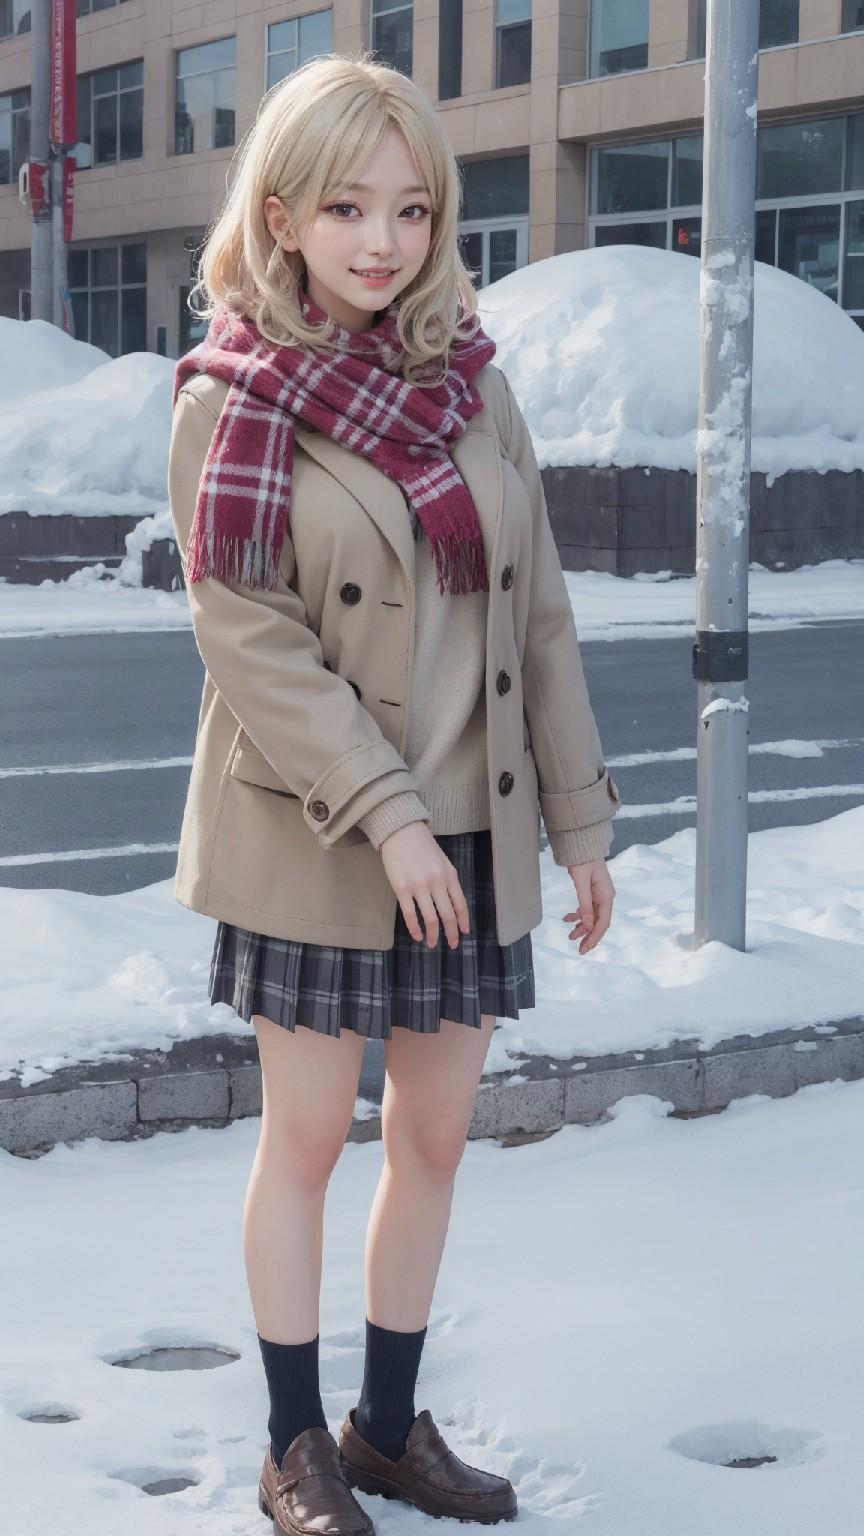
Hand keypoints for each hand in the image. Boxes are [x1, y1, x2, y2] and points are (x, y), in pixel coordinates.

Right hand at [379, 821, 470, 949]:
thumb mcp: (442, 861)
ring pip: (430, 918)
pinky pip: (410, 914)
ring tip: (433, 944)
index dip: (463, 920)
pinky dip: (415, 928)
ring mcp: (419, 886)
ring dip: (433, 934)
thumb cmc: (422, 846)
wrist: (400, 831)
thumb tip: (452, 905)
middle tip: (452, 945)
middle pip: (447, 914)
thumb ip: (448, 881)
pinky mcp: (401, 888)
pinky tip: (417, 936)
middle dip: (451, 933)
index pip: (460, 903)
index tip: (463, 932)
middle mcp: (437, 881)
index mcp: (449, 874)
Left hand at [563, 857, 614, 953]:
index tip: (584, 948)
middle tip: (578, 949)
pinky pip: (587, 909)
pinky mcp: (592, 892)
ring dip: (582, 927)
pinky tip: (567, 919)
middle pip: (599, 922)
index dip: (594, 937)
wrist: (582, 843)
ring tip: (570, 935)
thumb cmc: (582, 860)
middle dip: (589, 936)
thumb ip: (584, 904)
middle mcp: (606, 896)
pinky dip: (579, 916)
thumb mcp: (581, 882)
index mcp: (606, 896)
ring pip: (593, 917)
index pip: (602, 923)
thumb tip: (587, 924)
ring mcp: (599, 894)